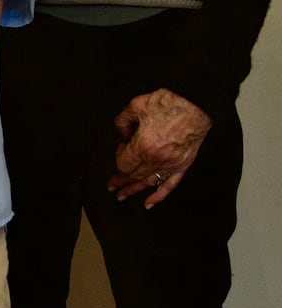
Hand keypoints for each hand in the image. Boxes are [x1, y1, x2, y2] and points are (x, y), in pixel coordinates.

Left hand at [105, 88, 212, 207]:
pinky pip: (169, 185)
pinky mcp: (183, 165)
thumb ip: (122, 122)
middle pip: (134, 175)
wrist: (196, 104)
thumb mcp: (135, 106)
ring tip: (122, 196)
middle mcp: (156, 158)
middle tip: (112, 185)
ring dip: (134, 190)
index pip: (124, 163)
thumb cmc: (168, 103)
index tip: (122, 148)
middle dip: (121, 180)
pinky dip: (159, 196)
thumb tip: (122, 135)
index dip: (119, 157)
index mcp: (143, 145)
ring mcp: (171, 164)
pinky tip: (148, 204)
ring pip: (148, 182)